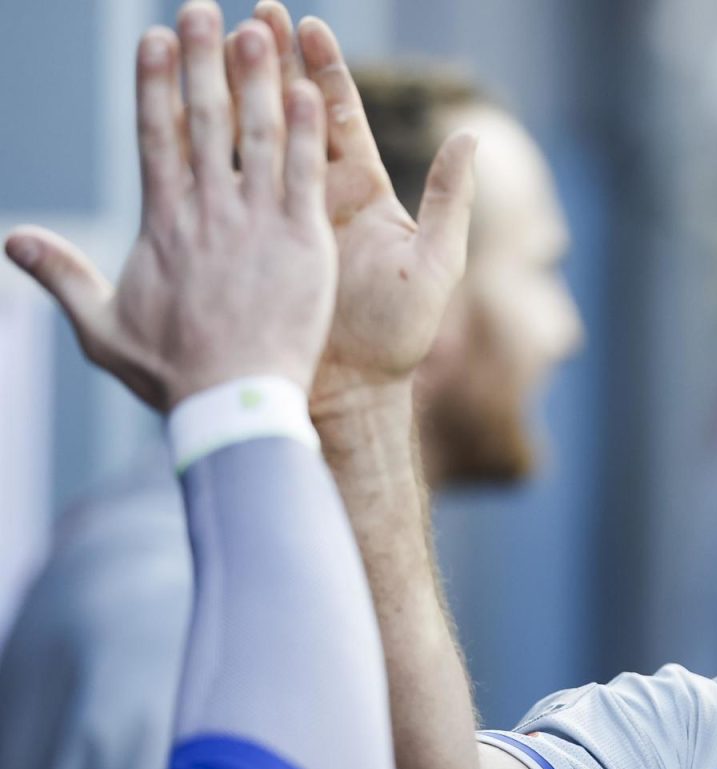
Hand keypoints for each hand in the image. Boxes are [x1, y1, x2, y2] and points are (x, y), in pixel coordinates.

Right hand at [3, 2, 333, 411]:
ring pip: (257, 135)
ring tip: (257, 29)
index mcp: (163, 223)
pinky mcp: (302, 240)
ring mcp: (257, 221)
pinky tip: (308, 90)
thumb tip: (10, 242)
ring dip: (256, 79)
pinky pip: (305, 173)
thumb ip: (62, 277)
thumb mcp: (103, 326)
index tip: (155, 40)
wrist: (233, 403)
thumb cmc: (172, 374)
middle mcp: (208, 211)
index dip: (156, 85)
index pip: (158, 137)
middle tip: (202, 9)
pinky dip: (306, 131)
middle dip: (202, 61)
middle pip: (204, 120)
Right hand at [249, 2, 476, 420]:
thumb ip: (449, 199)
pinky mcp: (251, 245)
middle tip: (252, 13)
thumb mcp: (436, 264)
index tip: (310, 28)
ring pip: (256, 141)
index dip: (325, 73)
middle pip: (293, 117)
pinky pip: (230, 188)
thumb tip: (471, 136)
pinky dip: (213, 147)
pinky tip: (192, 105)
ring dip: (238, 91)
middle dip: (273, 64)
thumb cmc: (398, 336)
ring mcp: (282, 218)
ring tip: (219, 38)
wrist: (351, 392)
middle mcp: (320, 198)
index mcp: (362, 195)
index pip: (340, 119)